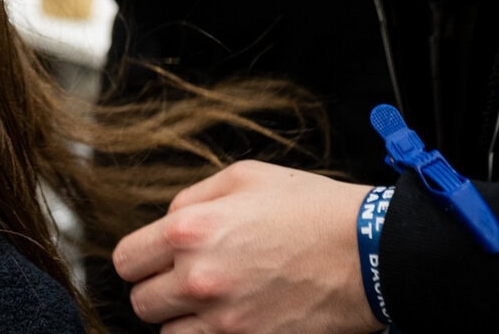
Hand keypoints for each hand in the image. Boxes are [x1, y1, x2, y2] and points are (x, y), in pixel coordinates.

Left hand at [112, 161, 380, 333]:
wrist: (371, 254)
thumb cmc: (312, 210)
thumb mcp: (243, 178)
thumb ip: (191, 200)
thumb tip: (166, 221)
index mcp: (189, 231)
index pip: (127, 261)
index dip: (140, 259)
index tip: (155, 259)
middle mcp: (199, 279)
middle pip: (142, 303)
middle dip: (159, 289)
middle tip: (186, 279)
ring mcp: (226, 321)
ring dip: (183, 319)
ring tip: (213, 301)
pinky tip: (232, 317)